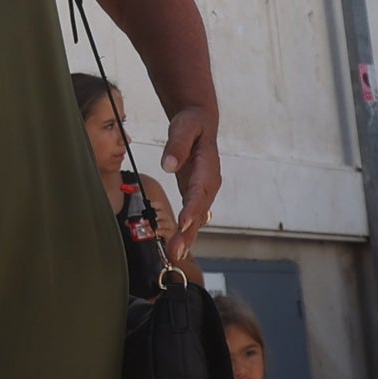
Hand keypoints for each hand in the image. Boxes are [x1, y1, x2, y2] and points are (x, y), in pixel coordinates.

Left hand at [162, 103, 221, 258]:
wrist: (200, 123)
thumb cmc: (192, 124)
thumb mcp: (185, 126)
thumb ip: (177, 145)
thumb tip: (168, 165)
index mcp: (208, 167)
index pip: (199, 190)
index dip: (192, 208)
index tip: (184, 223)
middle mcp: (209, 183)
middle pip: (199, 211)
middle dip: (189, 233)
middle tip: (176, 252)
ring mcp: (204, 191)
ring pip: (197, 218)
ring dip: (187, 237)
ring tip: (174, 255)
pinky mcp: (195, 194)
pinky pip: (191, 216)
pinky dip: (185, 232)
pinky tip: (177, 247)